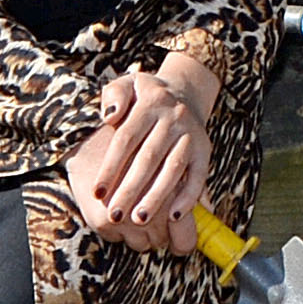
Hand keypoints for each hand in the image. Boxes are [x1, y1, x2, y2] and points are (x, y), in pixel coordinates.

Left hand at [65, 63, 216, 254]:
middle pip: (149, 157)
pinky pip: (199, 175)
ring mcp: (191, 134)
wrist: (184, 91)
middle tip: (115, 214)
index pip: (126, 138)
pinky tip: (174, 216)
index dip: (111, 167)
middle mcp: (173, 117)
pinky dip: (189, 197)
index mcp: (150, 103)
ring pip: (174, 168)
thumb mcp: (126, 85)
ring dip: (157, 196)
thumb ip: (113, 96)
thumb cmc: (144, 96)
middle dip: (131, 189)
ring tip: (139, 219)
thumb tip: (109, 116)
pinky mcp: (205, 149)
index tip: (97, 193)